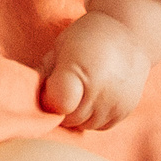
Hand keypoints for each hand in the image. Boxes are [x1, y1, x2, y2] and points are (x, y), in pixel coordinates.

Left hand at [37, 0, 160, 130]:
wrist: (129, 33)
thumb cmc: (85, 39)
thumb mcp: (60, 48)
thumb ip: (45, 74)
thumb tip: (31, 99)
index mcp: (78, 70)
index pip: (56, 104)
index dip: (48, 100)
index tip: (48, 89)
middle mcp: (100, 91)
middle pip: (68, 119)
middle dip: (59, 109)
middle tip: (62, 88)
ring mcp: (115, 104)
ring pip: (84, 126)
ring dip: (76, 115)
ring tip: (79, 91)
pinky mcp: (125, 111)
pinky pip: (99, 126)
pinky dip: (92, 117)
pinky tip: (92, 97)